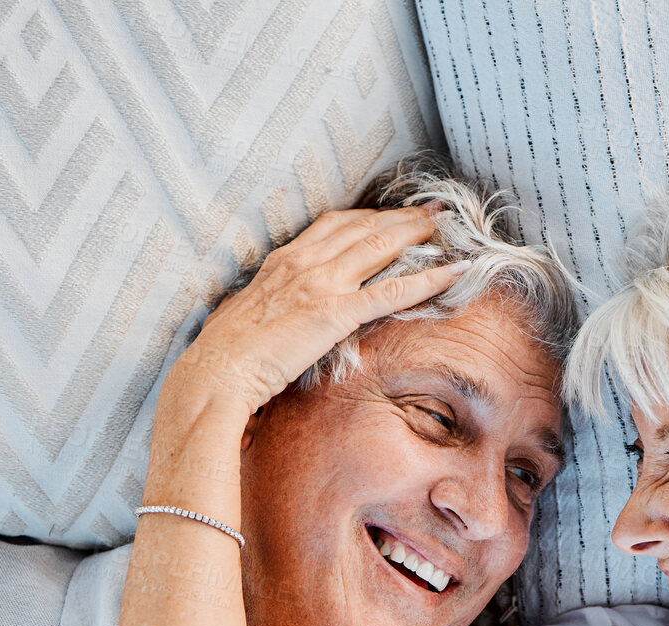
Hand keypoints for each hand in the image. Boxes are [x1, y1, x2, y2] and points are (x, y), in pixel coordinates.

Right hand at [167, 205, 465, 417]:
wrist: (215, 372)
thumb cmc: (224, 352)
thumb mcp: (247, 312)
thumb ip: (270, 301)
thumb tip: (275, 309)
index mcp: (284, 260)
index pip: (335, 224)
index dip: (370, 216)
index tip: (392, 214)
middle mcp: (304, 262)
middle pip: (364, 227)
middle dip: (402, 216)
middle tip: (433, 210)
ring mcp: (320, 285)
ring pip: (380, 247)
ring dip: (418, 233)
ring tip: (447, 226)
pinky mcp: (334, 314)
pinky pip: (390, 292)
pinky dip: (427, 279)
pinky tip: (454, 273)